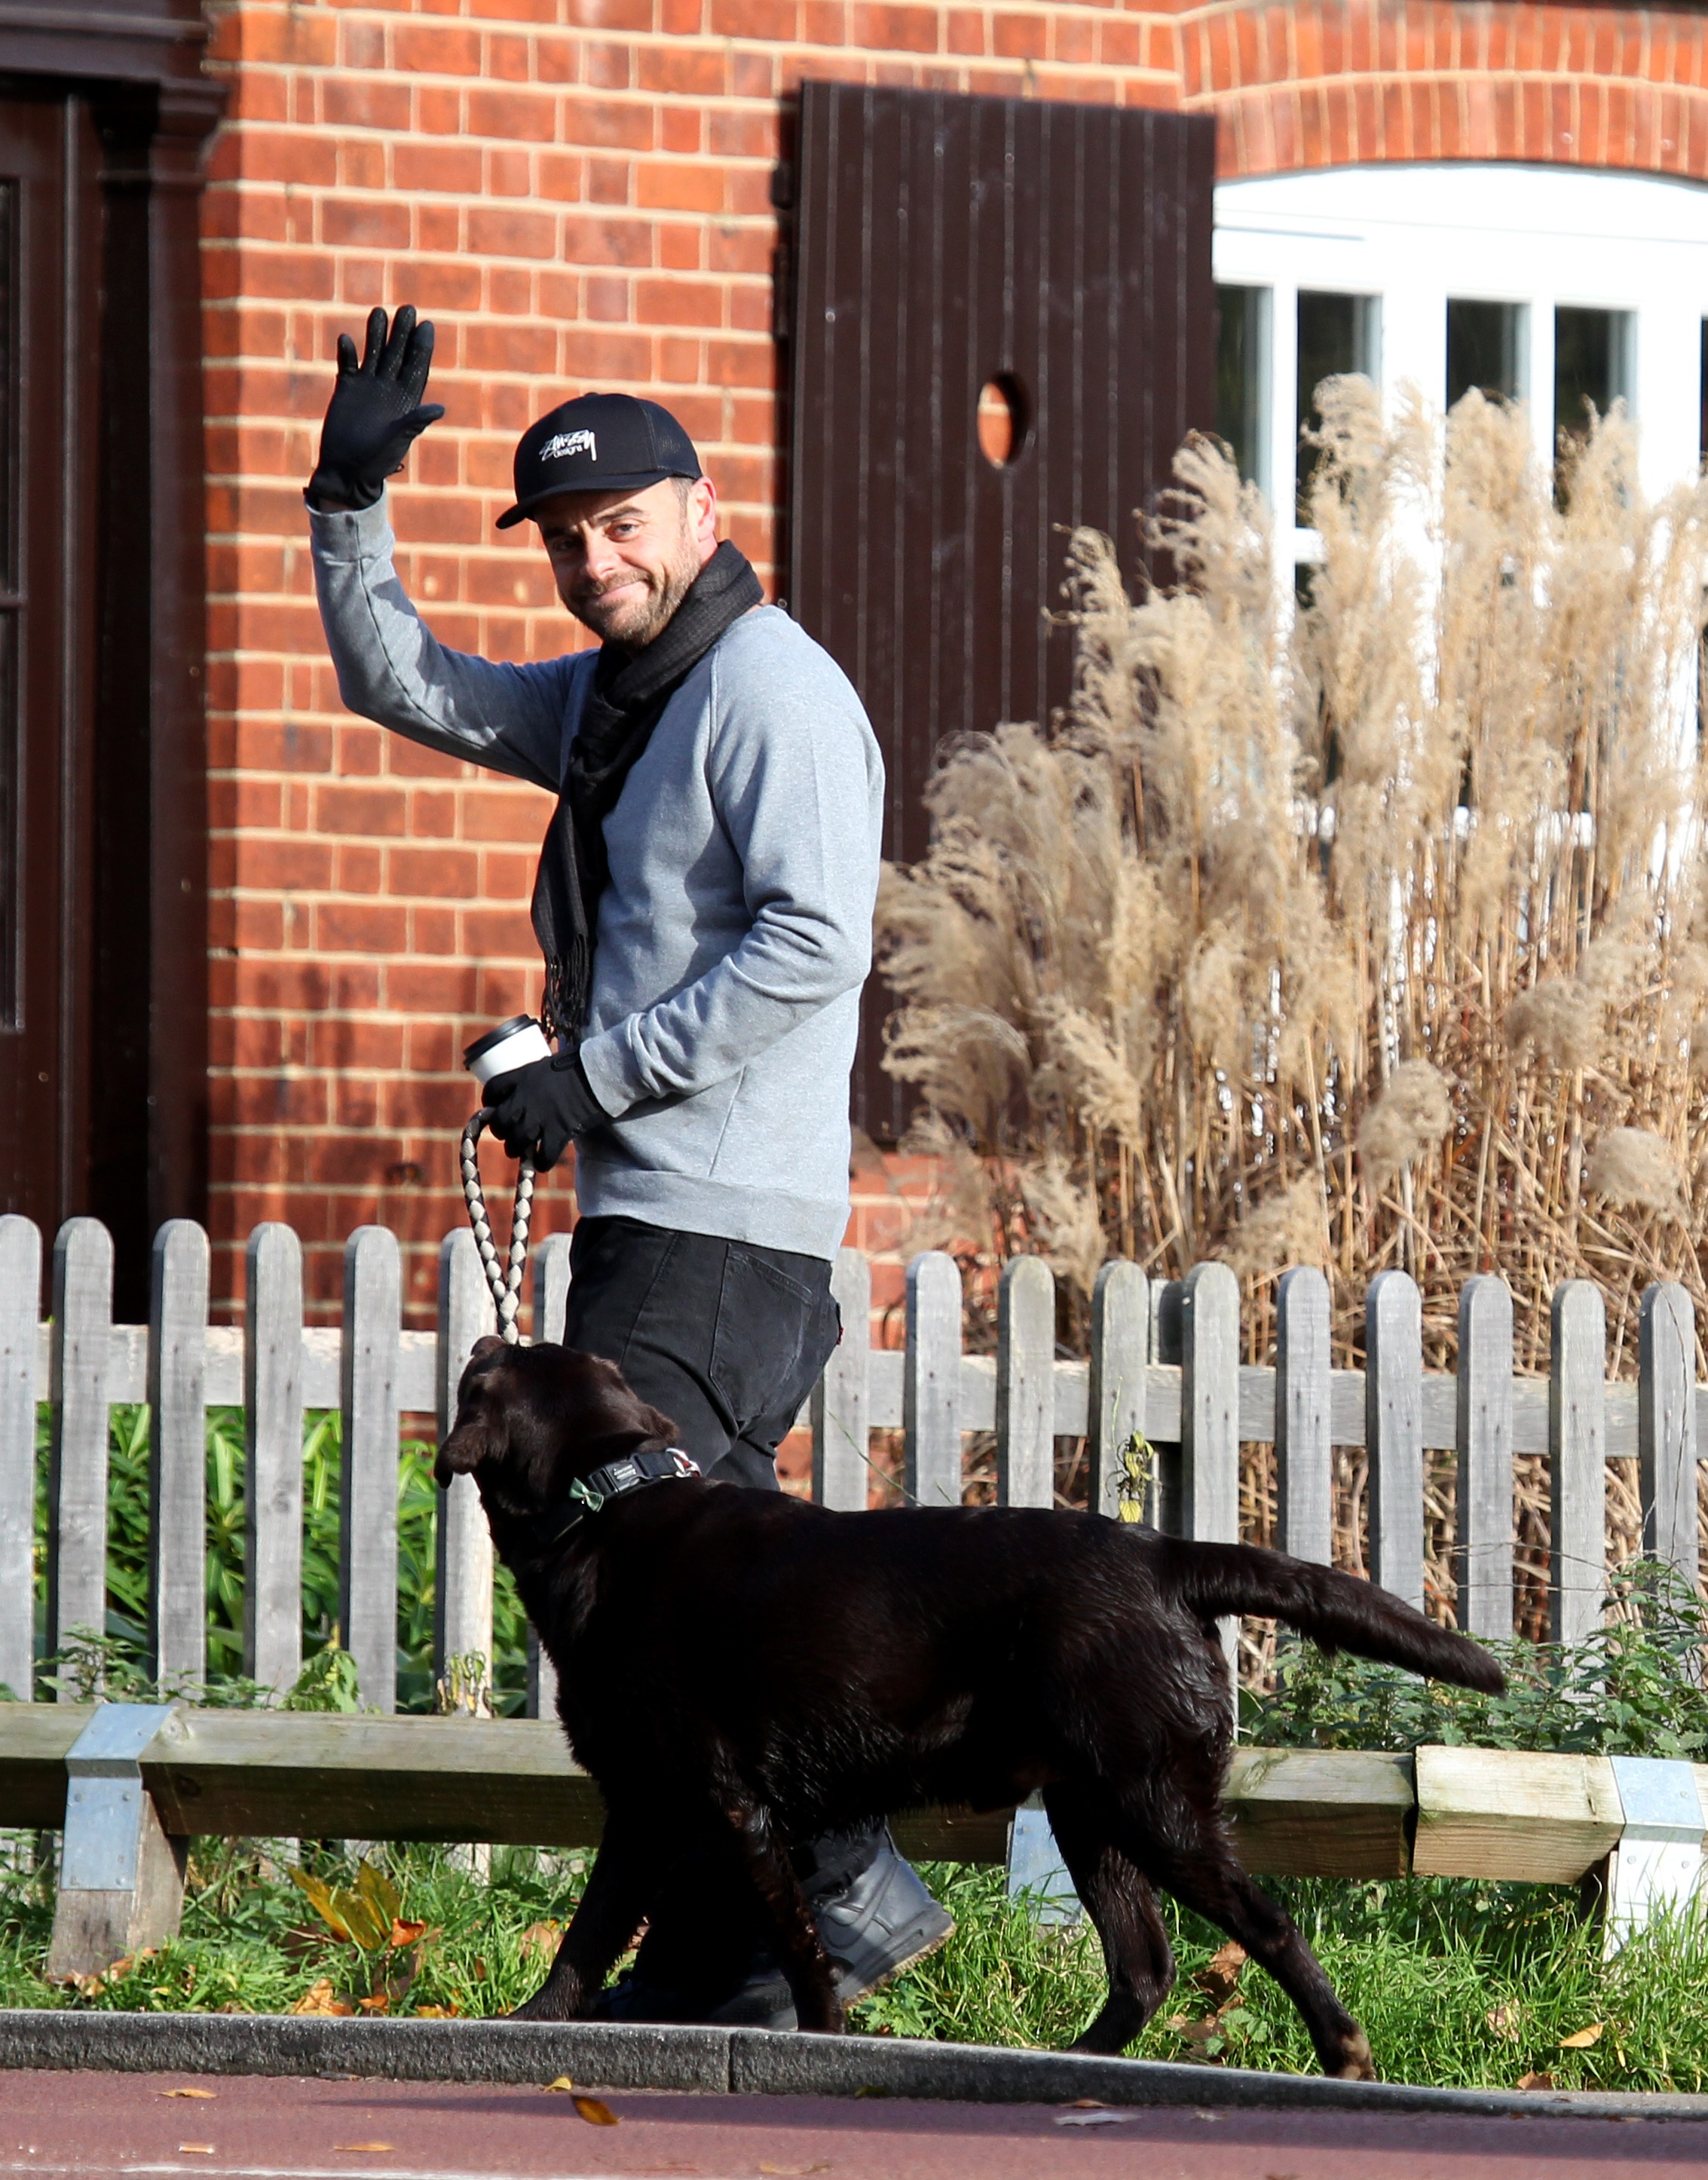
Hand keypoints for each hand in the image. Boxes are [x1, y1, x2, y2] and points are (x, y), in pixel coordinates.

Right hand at [304, 304, 444, 511]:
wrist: (347, 471)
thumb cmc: (377, 461)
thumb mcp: (397, 440)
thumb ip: (414, 423)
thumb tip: (439, 408)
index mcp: (406, 400)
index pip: (417, 367)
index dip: (422, 347)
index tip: (427, 325)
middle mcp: (389, 389)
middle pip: (397, 354)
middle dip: (402, 333)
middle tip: (408, 309)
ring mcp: (368, 387)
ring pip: (374, 353)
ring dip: (376, 334)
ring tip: (379, 312)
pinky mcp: (347, 389)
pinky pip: (348, 365)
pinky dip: (347, 353)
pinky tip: (347, 340)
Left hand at [484, 1053, 608, 1171]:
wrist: (601, 1072)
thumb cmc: (581, 1062)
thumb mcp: (551, 1063)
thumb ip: (539, 1077)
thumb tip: (540, 1083)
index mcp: (523, 1076)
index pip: (493, 1090)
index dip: (489, 1101)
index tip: (492, 1107)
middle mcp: (526, 1099)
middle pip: (500, 1122)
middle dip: (501, 1130)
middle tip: (508, 1134)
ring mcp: (541, 1118)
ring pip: (516, 1142)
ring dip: (517, 1149)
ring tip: (521, 1150)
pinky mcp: (558, 1133)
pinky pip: (543, 1157)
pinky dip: (541, 1163)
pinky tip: (542, 1162)